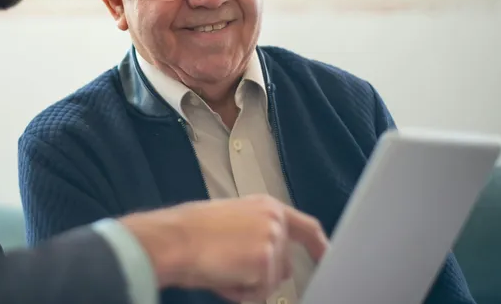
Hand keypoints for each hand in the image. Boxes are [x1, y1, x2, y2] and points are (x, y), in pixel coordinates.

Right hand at [120, 195, 327, 302]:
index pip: (306, 227)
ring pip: (269, 282)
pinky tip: (220, 275)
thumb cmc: (189, 231)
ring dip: (246, 284)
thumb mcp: (229, 220)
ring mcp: (273, 241)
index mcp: (266, 206)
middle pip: (283, 266)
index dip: (319, 246)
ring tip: (219, 267)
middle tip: (226, 266)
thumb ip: (255, 232)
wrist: (173, 239)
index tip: (327, 257)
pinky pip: (258, 294)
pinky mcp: (266, 263)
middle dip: (260, 276)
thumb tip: (266, 260)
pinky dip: (239, 293)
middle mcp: (275, 221)